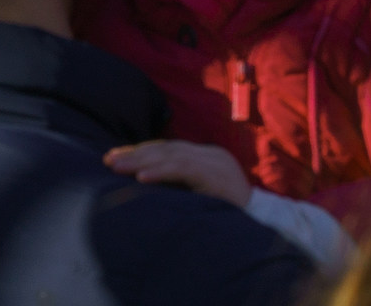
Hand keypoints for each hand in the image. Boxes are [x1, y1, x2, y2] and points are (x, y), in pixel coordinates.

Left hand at [104, 140, 251, 207]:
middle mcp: (212, 154)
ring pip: (173, 156)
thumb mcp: (203, 193)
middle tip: (108, 159)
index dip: (143, 151)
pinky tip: (141, 177)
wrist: (261, 221)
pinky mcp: (216, 175)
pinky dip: (161, 172)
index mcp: (209, 156)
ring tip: (118, 167)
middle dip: (136, 153)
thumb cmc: (228, 212)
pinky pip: (184, 170)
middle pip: (168, 148)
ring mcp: (215, 163)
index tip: (116, 156)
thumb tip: (147, 181)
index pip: (171, 148)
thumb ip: (184, 183)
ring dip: (142, 161)